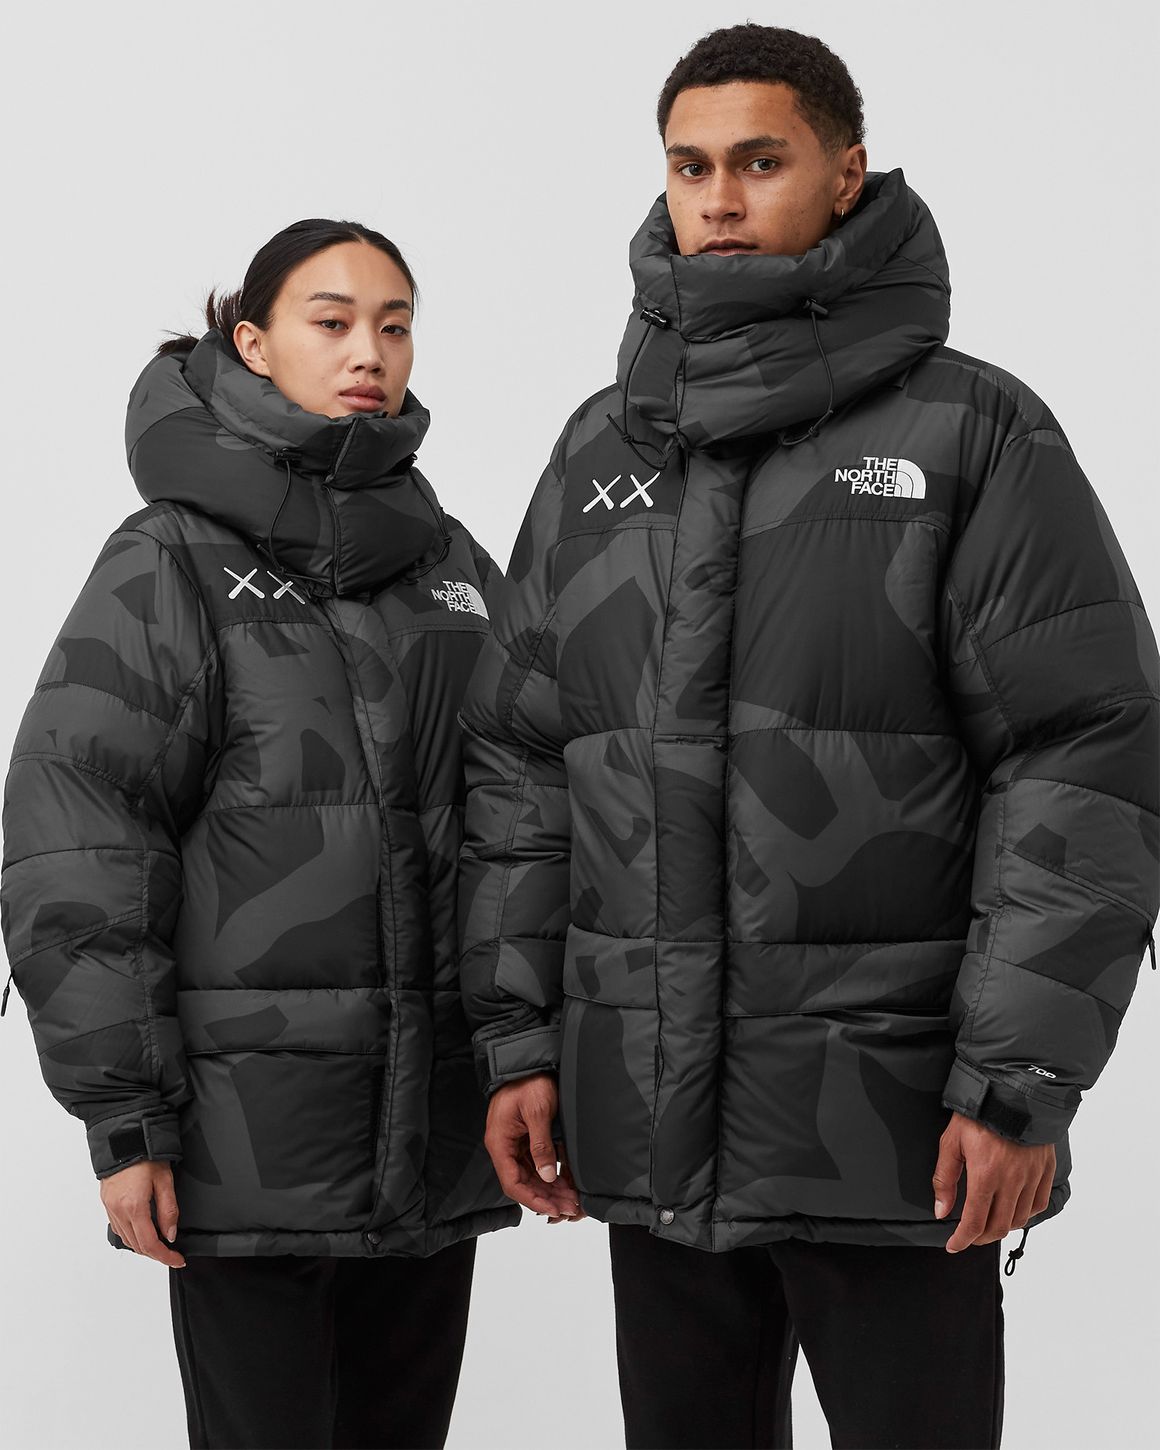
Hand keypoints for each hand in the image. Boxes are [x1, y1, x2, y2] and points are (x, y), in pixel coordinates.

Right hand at [100, 1160, 185, 1267]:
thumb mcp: (165, 1180)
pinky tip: (143, 1231)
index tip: (178, 1260)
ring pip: (126, 1240)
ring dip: (143, 1246)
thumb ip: (169, 1210)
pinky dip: (132, 1236)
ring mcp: (110, 1209)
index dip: (165, 1256)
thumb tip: (171, 1235)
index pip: (150, 1244)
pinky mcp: (106, 1204)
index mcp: (134, 1207)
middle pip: (137, 1246)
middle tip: (172, 1254)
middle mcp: (118, 1211)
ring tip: (160, 1245)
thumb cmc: (145, 1155)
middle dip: (156, 1254)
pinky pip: (119, 1229)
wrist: (123, 1139)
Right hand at [484, 1073, 583, 1222]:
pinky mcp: (525, 1140)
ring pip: (530, 1177)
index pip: (512, 1183)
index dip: (533, 1199)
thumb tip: (547, 1176)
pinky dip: (550, 1176)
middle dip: (546, 1198)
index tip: (554, 1209)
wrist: (528, 1062)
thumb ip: (541, 1145)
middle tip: (570, 1207)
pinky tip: (566, 1183)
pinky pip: (535, 1165)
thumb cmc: (529, 1082)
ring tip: (571, 1199)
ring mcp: (514, 1144)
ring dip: (550, 1190)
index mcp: (500, 1143)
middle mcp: (504, 1147)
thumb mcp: (537, 1111)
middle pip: (523, 1183)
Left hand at [933, 1111, 1054, 1252]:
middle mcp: (1012, 1181)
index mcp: (986, 1175)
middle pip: (999, 1226)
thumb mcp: (951, 1142)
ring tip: (989, 1224)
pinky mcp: (1045, 1169)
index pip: (975, 1222)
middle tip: (970, 1235)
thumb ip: (945, 1179)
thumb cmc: (978, 1114)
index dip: (963, 1239)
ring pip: (1020, 1219)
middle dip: (981, 1237)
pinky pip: (1039, 1203)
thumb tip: (941, 1211)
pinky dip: (1026, 1214)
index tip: (954, 1245)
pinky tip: (1015, 1211)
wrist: (1012, 1091)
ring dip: (1003, 1228)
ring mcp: (1032, 1176)